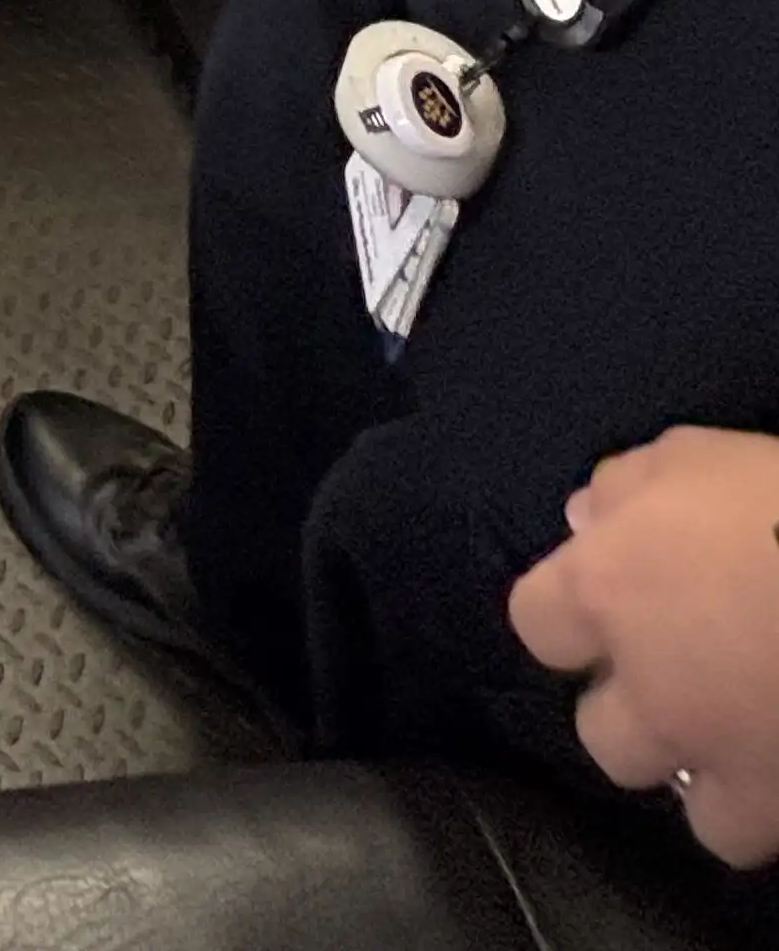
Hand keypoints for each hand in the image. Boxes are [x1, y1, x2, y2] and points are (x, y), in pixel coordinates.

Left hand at [511, 430, 778, 867]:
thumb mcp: (701, 456)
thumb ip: (629, 487)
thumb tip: (583, 520)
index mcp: (609, 590)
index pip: (535, 623)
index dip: (571, 618)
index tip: (613, 602)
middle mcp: (648, 690)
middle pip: (601, 730)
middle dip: (636, 707)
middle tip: (690, 674)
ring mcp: (719, 760)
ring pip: (682, 798)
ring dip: (703, 769)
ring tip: (745, 730)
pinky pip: (749, 835)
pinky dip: (764, 805)